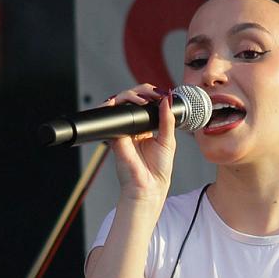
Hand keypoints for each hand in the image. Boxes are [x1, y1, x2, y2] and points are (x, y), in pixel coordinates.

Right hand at [104, 83, 178, 202]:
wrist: (148, 186)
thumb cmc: (158, 169)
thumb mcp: (168, 140)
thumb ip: (166, 119)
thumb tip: (167, 99)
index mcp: (146, 127)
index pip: (145, 103)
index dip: (151, 95)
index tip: (162, 94)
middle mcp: (133, 127)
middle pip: (132, 99)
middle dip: (142, 91)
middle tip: (153, 94)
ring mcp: (123, 129)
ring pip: (121, 103)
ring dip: (130, 95)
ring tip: (142, 100)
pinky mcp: (115, 135)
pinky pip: (111, 116)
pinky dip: (112, 105)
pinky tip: (121, 102)